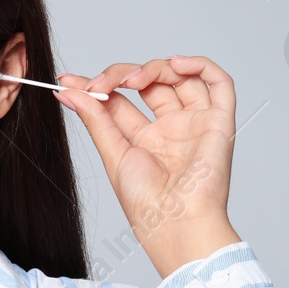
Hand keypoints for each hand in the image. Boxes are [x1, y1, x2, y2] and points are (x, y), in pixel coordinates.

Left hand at [54, 55, 242, 278]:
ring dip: (154, 68)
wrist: (175, 223)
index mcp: (146, 139)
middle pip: (150, 82)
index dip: (98, 85)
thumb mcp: (112, 154)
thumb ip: (95, 118)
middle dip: (122, 75)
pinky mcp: (219, 122)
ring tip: (132, 80)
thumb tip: (69, 91)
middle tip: (99, 84)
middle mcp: (172, 129)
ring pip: (181, 77)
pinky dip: (200, 65)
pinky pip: (219, 83)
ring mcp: (195, 124)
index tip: (69, 81)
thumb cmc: (148, 204)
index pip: (122, 100)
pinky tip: (176, 64)